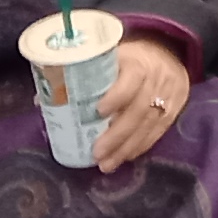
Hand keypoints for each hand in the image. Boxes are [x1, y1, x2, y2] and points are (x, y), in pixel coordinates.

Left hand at [94, 36, 195, 172]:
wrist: (170, 52)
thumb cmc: (128, 57)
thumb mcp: (110, 56)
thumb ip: (83, 75)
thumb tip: (43, 100)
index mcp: (139, 61)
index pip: (133, 78)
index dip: (117, 95)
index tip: (98, 111)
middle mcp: (157, 78)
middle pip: (140, 109)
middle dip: (117, 135)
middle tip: (97, 153)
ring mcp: (169, 96)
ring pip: (149, 125)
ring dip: (127, 147)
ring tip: (107, 164)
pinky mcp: (175, 110)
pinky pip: (158, 131)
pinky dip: (141, 146)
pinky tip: (125, 157)